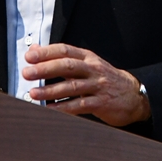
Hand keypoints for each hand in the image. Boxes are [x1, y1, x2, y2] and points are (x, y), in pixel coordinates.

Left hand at [23, 43, 151, 126]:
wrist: (134, 95)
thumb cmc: (105, 78)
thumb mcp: (86, 64)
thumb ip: (60, 58)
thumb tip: (34, 50)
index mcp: (87, 57)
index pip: (65, 50)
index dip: (46, 52)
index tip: (29, 57)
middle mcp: (92, 69)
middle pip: (67, 66)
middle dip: (45, 69)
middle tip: (28, 73)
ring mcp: (98, 86)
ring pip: (72, 86)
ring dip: (51, 91)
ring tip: (34, 94)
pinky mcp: (101, 103)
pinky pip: (80, 105)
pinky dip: (64, 108)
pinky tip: (50, 110)